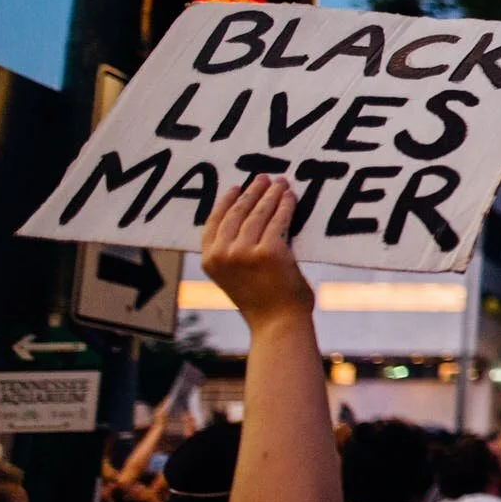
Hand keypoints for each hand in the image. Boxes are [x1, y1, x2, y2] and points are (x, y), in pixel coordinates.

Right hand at [200, 176, 311, 325]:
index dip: (226, 201)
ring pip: (259, 213)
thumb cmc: (262, 302)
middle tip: (263, 178)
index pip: (214, 222)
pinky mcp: (270, 251)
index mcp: (209, 261)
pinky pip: (279, 220)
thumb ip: (233, 254)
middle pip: (237, 212)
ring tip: (280, 182)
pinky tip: (291, 196)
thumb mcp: (235, 277)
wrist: (278, 324)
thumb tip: (246, 220)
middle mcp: (223, 254)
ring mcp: (244, 252)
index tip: (237, 187)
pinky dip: (286, 205)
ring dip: (271, 194)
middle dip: (252, 192)